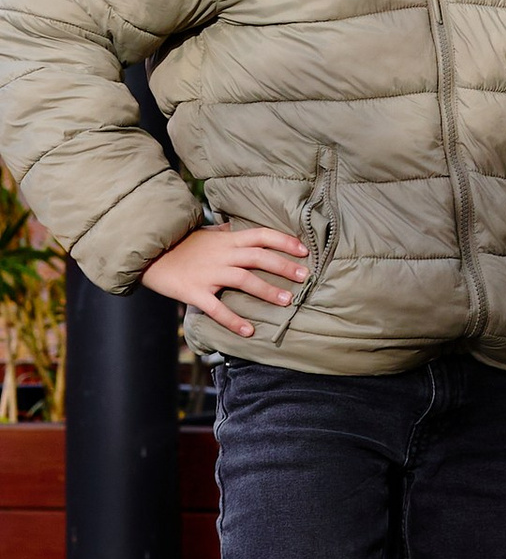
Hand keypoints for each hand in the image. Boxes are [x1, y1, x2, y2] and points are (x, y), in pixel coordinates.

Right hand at [140, 224, 307, 335]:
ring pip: (244, 280)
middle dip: (284, 266)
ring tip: (287, 301)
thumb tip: (240, 227)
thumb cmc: (180, 244)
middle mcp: (222, 255)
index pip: (261, 235)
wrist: (148, 255)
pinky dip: (234, 320)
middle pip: (258, 257)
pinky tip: (249, 331)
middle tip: (304, 277)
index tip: (304, 251)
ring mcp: (209, 274)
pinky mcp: (194, 292)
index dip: (284, 241)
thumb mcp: (206, 233)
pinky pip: (217, 308)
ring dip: (267, 291)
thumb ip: (226, 232)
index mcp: (227, 239)